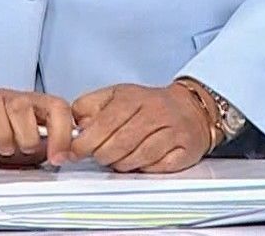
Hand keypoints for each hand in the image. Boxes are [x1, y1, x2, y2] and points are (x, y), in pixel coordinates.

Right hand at [0, 89, 78, 166]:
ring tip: (5, 149)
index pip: (57, 106)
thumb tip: (65, 155)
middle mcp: (12, 98)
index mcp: (35, 105)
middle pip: (23, 106)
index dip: (61, 133)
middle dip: (27, 136)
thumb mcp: (33, 151)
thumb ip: (49, 149)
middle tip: (23, 151)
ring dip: (2, 134)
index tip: (58, 157)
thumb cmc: (5, 144)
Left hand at [69, 82, 212, 172]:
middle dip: (102, 155)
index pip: (106, 122)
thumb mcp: (116, 96)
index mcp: (135, 98)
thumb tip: (73, 126)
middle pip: (120, 143)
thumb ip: (90, 107)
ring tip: (117, 159)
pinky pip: (157, 167)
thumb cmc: (149, 105)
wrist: (191, 109)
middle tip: (98, 156)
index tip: (76, 151)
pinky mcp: (184, 150)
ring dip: (121, 164)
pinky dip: (143, 168)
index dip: (87, 141)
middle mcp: (156, 112)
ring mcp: (172, 132)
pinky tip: (139, 162)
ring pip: (137, 157)